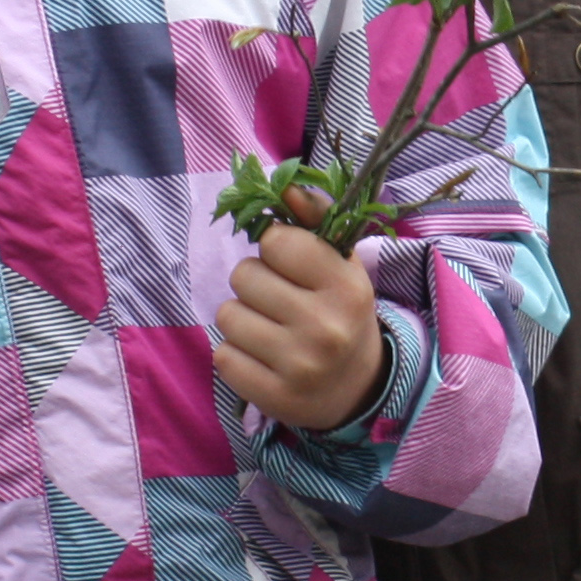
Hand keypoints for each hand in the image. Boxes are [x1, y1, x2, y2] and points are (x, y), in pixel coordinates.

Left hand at [216, 192, 391, 432]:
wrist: (357, 389)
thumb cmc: (340, 312)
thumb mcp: (340, 264)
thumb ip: (315, 218)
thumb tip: (282, 183)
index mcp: (346, 287)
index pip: (276, 241)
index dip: (276, 249)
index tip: (292, 266)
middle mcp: (325, 328)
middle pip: (243, 276)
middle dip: (254, 283)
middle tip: (279, 300)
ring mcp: (299, 366)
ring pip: (227, 315)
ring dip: (241, 318)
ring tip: (269, 329)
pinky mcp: (274, 398)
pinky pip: (223, 357)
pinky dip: (236, 354)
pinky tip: (263, 358)